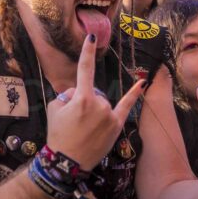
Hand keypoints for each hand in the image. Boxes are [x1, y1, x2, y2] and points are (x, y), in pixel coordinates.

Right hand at [46, 34, 145, 169]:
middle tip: (73, 121)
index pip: (84, 70)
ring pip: (102, 103)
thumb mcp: (54, 109)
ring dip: (94, 110)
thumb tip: (78, 92)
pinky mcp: (116, 125)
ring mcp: (110, 115)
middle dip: (83, 101)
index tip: (92, 37)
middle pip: (92, 93)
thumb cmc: (58, 134)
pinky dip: (135, 94)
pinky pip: (126, 106)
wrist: (66, 162)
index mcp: (81, 98)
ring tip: (83, 129)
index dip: (87, 52)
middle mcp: (99, 104)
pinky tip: (143, 83)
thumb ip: (67, 95)